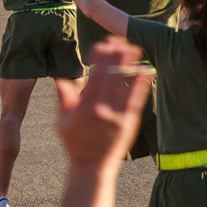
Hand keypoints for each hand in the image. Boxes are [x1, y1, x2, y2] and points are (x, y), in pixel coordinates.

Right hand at [56, 37, 152, 169]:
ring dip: (129, 65)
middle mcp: (101, 109)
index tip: (102, 44)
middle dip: (115, 57)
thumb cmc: (76, 144)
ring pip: (123, 85)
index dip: (99, 59)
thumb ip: (64, 100)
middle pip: (109, 77)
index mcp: (84, 107)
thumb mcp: (63, 123)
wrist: (92, 167)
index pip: (92, 77)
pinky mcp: (129, 121)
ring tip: (135, 47)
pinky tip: (146, 71)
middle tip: (120, 39)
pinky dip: (141, 85)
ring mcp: (116, 116)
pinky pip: (136, 100)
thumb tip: (60, 80)